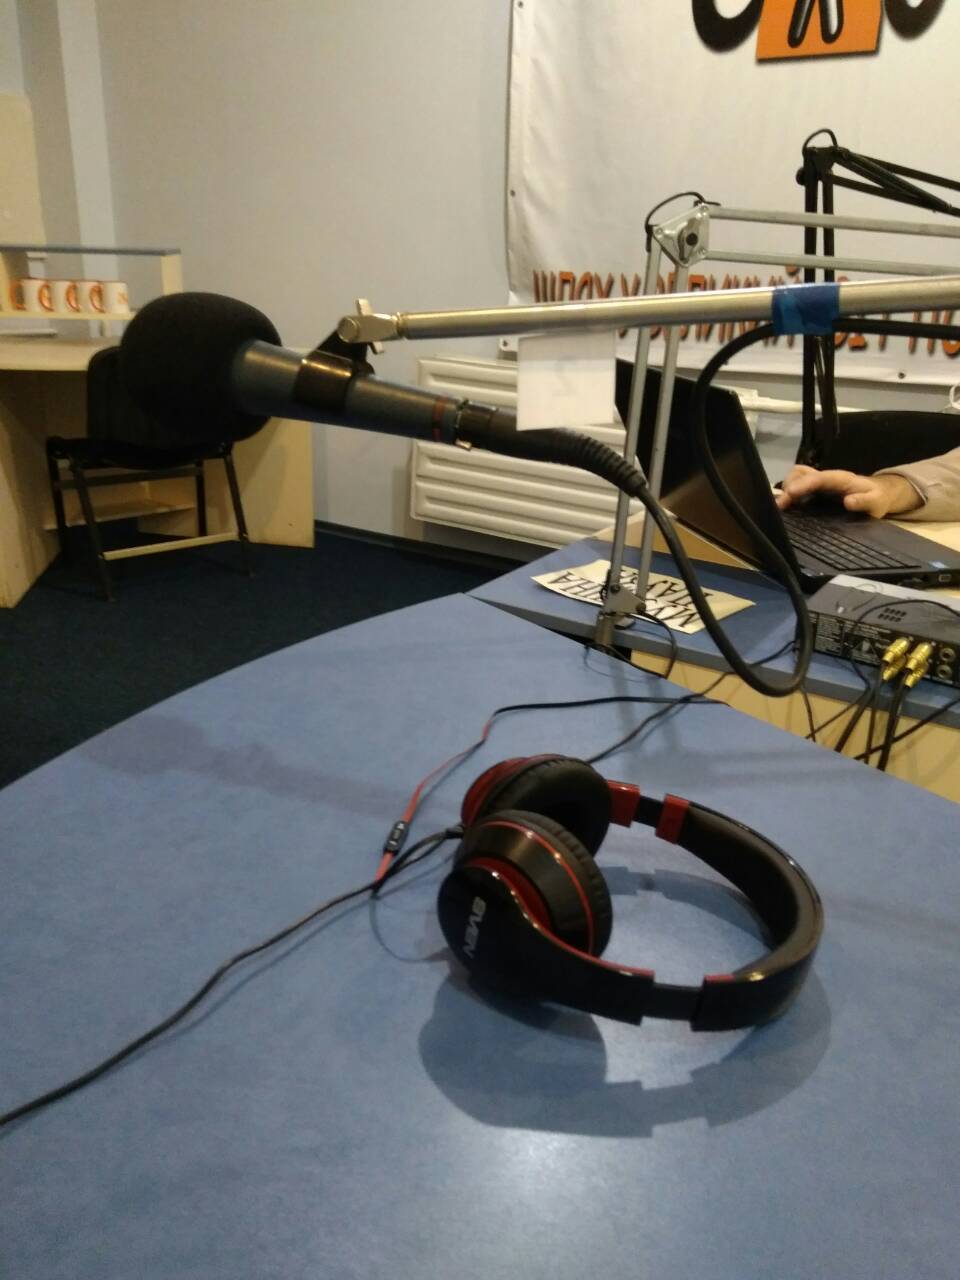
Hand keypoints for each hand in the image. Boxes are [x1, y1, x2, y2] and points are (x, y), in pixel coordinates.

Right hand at [775, 465, 921, 517]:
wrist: (877, 495)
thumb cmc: (877, 498)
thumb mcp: (877, 502)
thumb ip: (865, 501)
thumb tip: (848, 502)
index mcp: (839, 478)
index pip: (818, 477)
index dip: (803, 484)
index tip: (790, 494)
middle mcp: (825, 478)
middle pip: (801, 473)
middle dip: (789, 486)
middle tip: (781, 506)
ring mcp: (817, 484)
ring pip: (795, 478)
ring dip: (785, 490)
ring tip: (780, 508)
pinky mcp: (813, 492)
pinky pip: (796, 488)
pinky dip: (787, 496)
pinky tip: (783, 509)